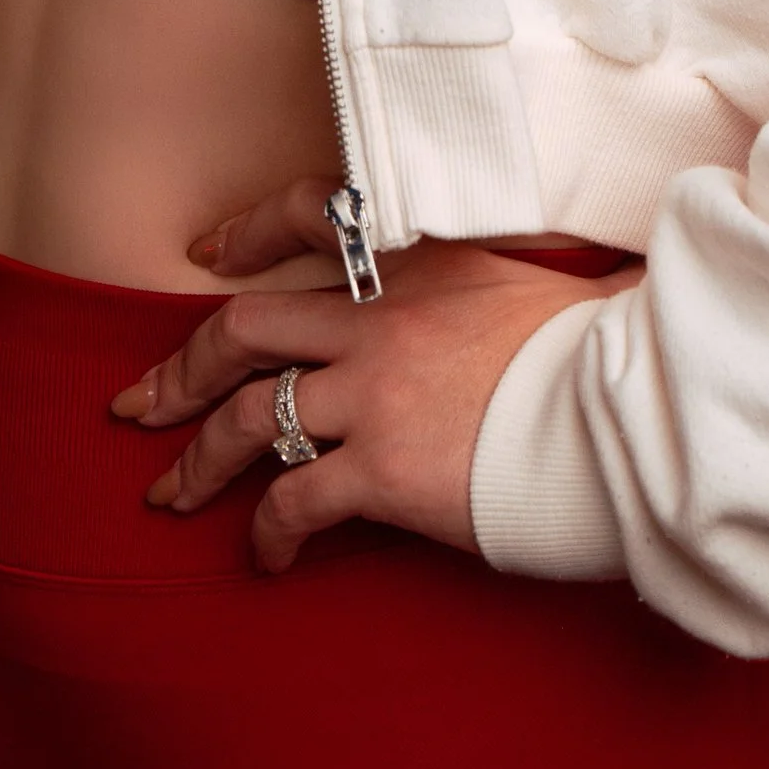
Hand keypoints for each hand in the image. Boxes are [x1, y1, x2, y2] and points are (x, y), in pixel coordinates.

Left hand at [108, 174, 637, 571]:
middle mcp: (379, 319)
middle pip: (244, 328)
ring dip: (197, 460)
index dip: (246, 233)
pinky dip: (266, 532)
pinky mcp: (383, 469)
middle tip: (141, 402)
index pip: (306, 213)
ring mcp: (373, 394)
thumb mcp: (529, 281)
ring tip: (171, 493)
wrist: (627, 411)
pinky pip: (293, 500)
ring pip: (246, 418)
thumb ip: (478, 282)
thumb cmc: (595, 350)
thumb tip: (480, 297)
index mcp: (414, 261)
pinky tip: (265, 555)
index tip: (207, 256)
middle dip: (180, 368)